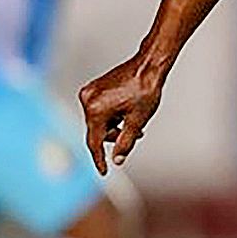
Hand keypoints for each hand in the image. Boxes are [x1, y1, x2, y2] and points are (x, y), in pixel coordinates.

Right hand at [78, 54, 165, 172]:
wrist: (149, 65)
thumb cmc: (146, 90)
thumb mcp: (138, 121)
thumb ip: (126, 142)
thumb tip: (117, 160)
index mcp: (96, 109)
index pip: (94, 142)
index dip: (99, 159)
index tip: (104, 172)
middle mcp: (87, 100)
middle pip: (97, 131)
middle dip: (115, 136)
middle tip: (136, 135)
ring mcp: (89, 92)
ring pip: (99, 121)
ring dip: (115, 126)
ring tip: (134, 120)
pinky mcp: (93, 88)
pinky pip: (99, 110)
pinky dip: (112, 116)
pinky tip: (126, 111)